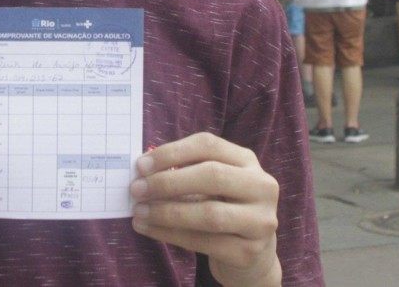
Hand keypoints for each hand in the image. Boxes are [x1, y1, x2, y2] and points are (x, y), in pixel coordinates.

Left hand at [130, 133, 280, 286]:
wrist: (252, 253)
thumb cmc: (223, 207)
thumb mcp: (213, 183)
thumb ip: (185, 171)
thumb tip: (143, 171)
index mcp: (248, 161)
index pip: (208, 145)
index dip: (172, 152)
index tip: (141, 165)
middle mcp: (262, 187)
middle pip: (212, 175)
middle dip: (168, 182)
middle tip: (136, 189)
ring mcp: (260, 221)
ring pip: (209, 214)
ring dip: (166, 212)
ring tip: (139, 212)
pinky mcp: (249, 252)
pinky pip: (204, 243)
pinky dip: (171, 235)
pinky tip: (149, 229)